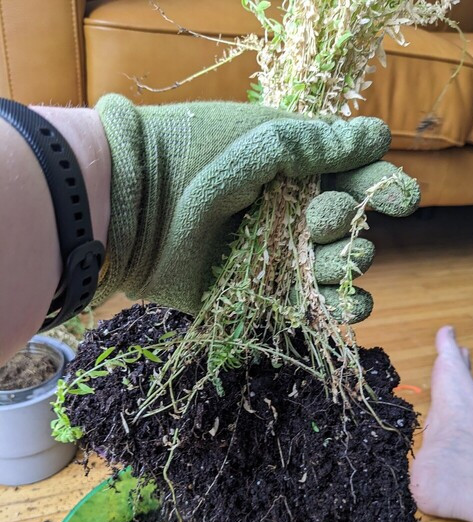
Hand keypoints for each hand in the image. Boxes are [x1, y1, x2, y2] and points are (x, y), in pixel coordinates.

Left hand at [94, 95, 418, 318]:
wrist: (135, 205)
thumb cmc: (198, 157)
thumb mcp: (263, 139)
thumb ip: (320, 145)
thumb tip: (379, 135)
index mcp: (294, 174)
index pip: (352, 182)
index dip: (381, 190)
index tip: (401, 198)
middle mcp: (288, 216)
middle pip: (347, 229)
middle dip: (345, 226)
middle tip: (315, 218)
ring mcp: (274, 258)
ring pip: (334, 271)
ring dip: (346, 269)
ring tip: (336, 261)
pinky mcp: (259, 295)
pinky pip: (310, 309)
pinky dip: (336, 311)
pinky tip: (350, 305)